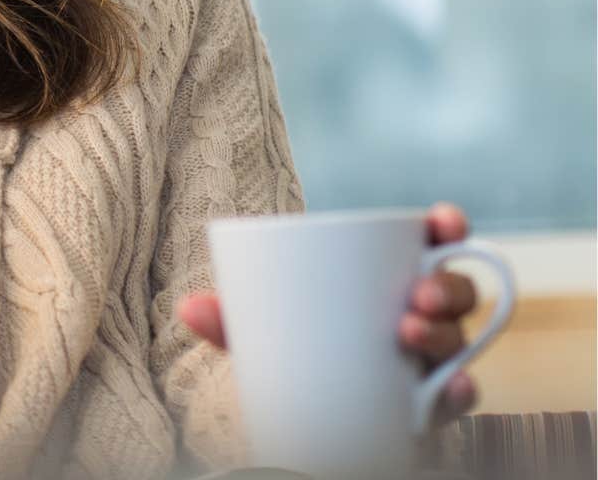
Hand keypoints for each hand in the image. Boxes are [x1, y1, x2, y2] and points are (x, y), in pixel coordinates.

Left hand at [176, 202, 480, 427]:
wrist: (305, 424)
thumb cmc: (294, 356)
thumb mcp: (261, 332)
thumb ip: (231, 319)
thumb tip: (187, 308)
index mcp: (390, 281)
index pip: (431, 247)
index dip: (447, 228)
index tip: (443, 222)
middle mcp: (422, 317)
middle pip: (455, 294)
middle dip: (445, 288)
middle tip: (414, 297)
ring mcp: (431, 360)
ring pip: (458, 341)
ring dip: (444, 333)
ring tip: (408, 332)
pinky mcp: (431, 403)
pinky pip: (456, 396)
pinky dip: (458, 390)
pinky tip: (449, 385)